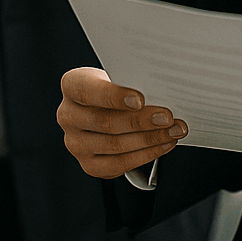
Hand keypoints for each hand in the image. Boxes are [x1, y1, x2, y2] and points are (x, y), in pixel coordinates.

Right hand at [57, 67, 188, 178]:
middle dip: (141, 121)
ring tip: (173, 131)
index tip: (140, 99)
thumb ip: (131, 81)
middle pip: (105, 121)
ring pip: (115, 145)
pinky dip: (146, 155)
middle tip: (167, 118)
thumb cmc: (116, 86)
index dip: (114, 96)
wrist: (106, 106)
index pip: (88, 91)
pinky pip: (119, 164)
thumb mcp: (119, 75)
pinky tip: (163, 144)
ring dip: (150, 139)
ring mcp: (76, 143)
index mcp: (72, 86)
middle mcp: (68, 116)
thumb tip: (162, 92)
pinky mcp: (89, 165)